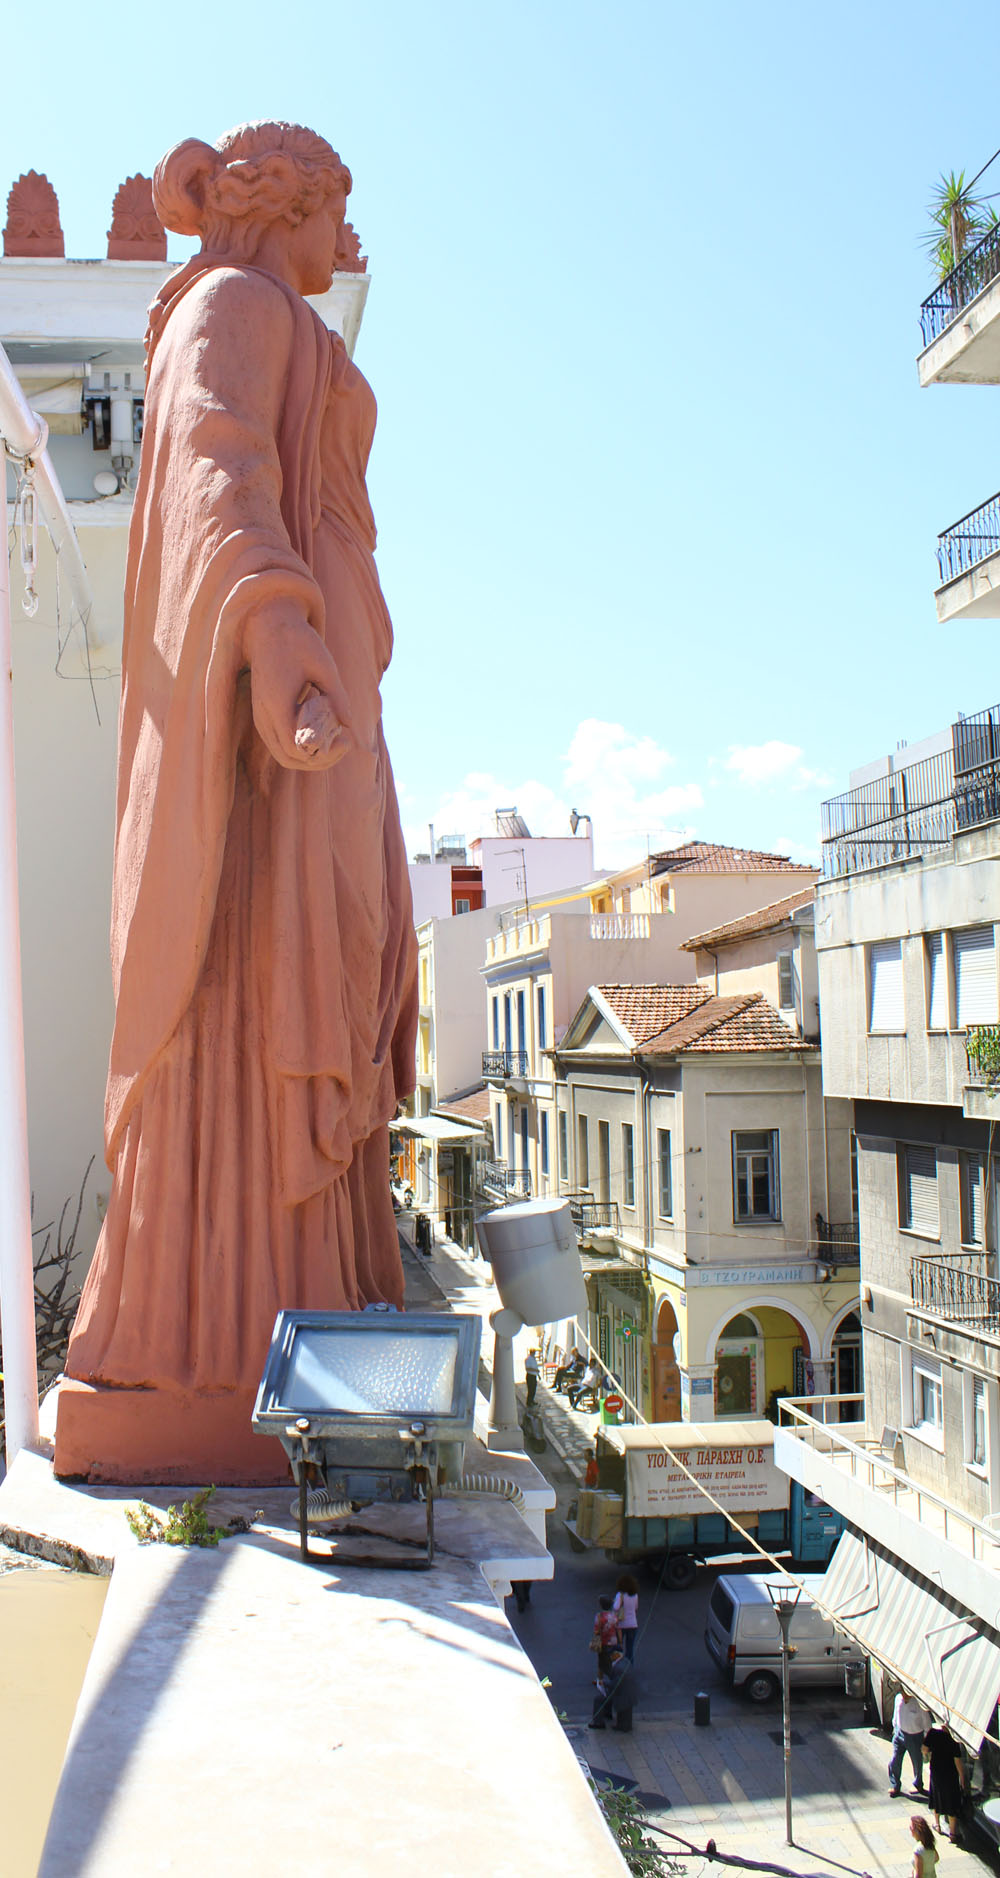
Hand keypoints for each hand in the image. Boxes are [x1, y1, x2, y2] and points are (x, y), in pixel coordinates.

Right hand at [245, 605, 351, 771]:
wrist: (269, 625)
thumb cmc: (298, 642)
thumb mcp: (325, 666)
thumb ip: (337, 696)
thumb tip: (349, 723)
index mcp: (277, 704)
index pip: (296, 749)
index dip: (324, 754)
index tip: (346, 739)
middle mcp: (264, 716)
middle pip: (289, 758)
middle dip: (320, 760)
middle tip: (345, 744)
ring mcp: (261, 717)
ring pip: (283, 755)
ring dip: (311, 756)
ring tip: (336, 742)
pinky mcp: (264, 715)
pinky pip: (281, 743)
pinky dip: (302, 747)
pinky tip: (323, 733)